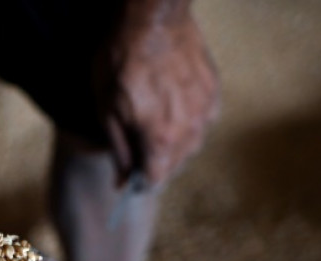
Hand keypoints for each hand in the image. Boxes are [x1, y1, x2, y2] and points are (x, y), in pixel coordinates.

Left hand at [96, 4, 218, 184]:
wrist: (152, 19)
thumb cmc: (122, 62)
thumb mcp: (106, 110)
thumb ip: (119, 150)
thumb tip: (123, 181)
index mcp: (162, 139)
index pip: (156, 180)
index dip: (140, 182)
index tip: (130, 177)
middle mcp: (191, 130)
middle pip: (175, 166)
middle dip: (155, 164)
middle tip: (137, 145)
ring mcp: (207, 111)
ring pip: (192, 146)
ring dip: (173, 145)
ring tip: (154, 123)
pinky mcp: (214, 93)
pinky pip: (203, 122)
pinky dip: (188, 123)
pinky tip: (172, 108)